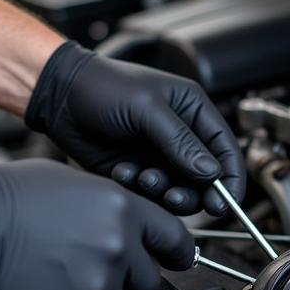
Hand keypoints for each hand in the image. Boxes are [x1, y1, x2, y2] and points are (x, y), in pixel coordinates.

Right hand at [0, 160, 193, 289]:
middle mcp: (116, 248)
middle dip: (126, 276)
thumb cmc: (2, 199)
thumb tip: (126, 222)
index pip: (175, 240)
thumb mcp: (69, 182)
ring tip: (55, 271)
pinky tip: (39, 287)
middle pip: (147, 280)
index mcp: (120, 209)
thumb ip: (109, 206)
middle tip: (90, 263)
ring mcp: (95, 287)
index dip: (177, 251)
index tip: (177, 258)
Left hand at [24, 42, 245, 215]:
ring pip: (178, 190)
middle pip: (205, 178)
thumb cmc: (101, 86)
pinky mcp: (137, 171)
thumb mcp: (146, 109)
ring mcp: (158, 155)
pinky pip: (150, 194)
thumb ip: (180, 141)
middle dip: (192, 192)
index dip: (229, 179)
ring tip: (142, 178)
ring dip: (162, 191)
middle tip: (173, 197)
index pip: (226, 150)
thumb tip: (210, 171)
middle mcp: (180, 135)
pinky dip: (138, 190)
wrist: (59, 96)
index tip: (222, 202)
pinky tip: (121, 172)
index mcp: (192, 110)